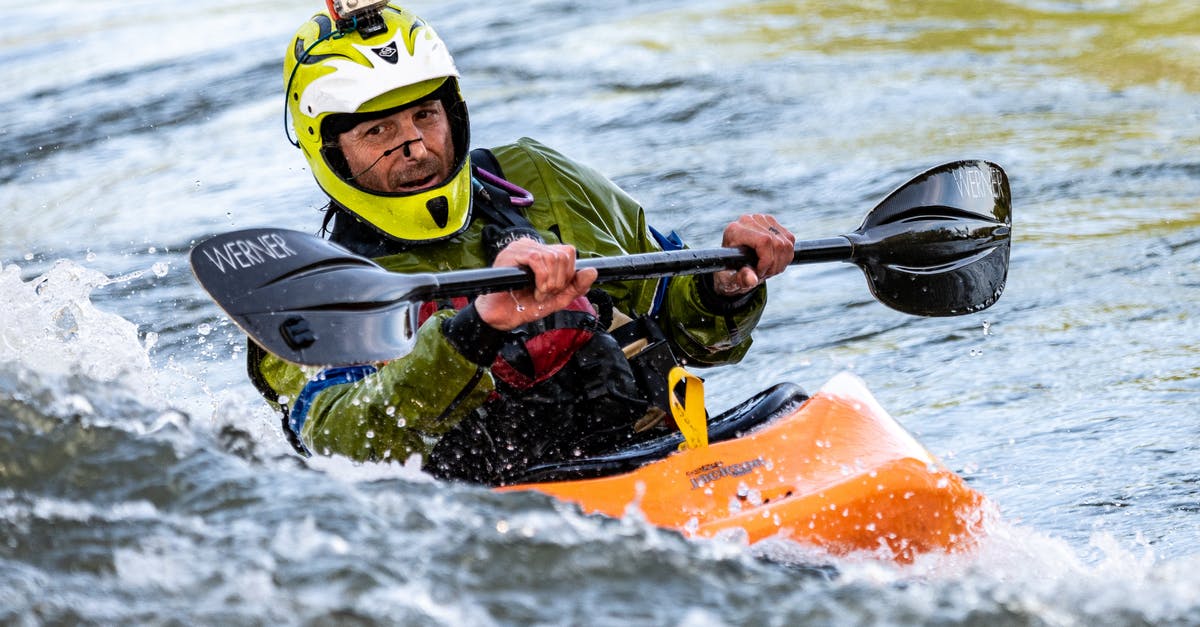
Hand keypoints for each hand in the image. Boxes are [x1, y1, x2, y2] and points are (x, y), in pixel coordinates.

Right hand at [475, 238, 597, 330]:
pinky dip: (542, 279)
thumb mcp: (557, 298)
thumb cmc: (524, 306)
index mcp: (542, 253)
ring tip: (538, 294)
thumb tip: (593, 271)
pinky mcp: (511, 254)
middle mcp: (532, 246)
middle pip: (563, 254)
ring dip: (550, 282)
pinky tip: (535, 291)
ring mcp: (520, 248)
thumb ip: (576, 286)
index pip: (568, 252)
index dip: (567, 275)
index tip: (554, 291)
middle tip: (545, 294)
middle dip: (560, 280)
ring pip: (552, 256)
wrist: (501, 317)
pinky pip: (538, 259)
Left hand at [711, 214, 794, 296]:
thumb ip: (741, 279)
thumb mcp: (731, 280)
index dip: (767, 260)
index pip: (764, 241)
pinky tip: (773, 263)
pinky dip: (785, 257)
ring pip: (786, 244)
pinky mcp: (773, 222)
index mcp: (735, 231)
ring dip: (780, 263)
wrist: (732, 263)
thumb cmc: (730, 272)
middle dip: (774, 265)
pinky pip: (790, 241)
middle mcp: (749, 220)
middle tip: (763, 274)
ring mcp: (762, 219)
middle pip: (777, 244)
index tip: (760, 273)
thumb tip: (752, 280)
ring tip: (767, 270)